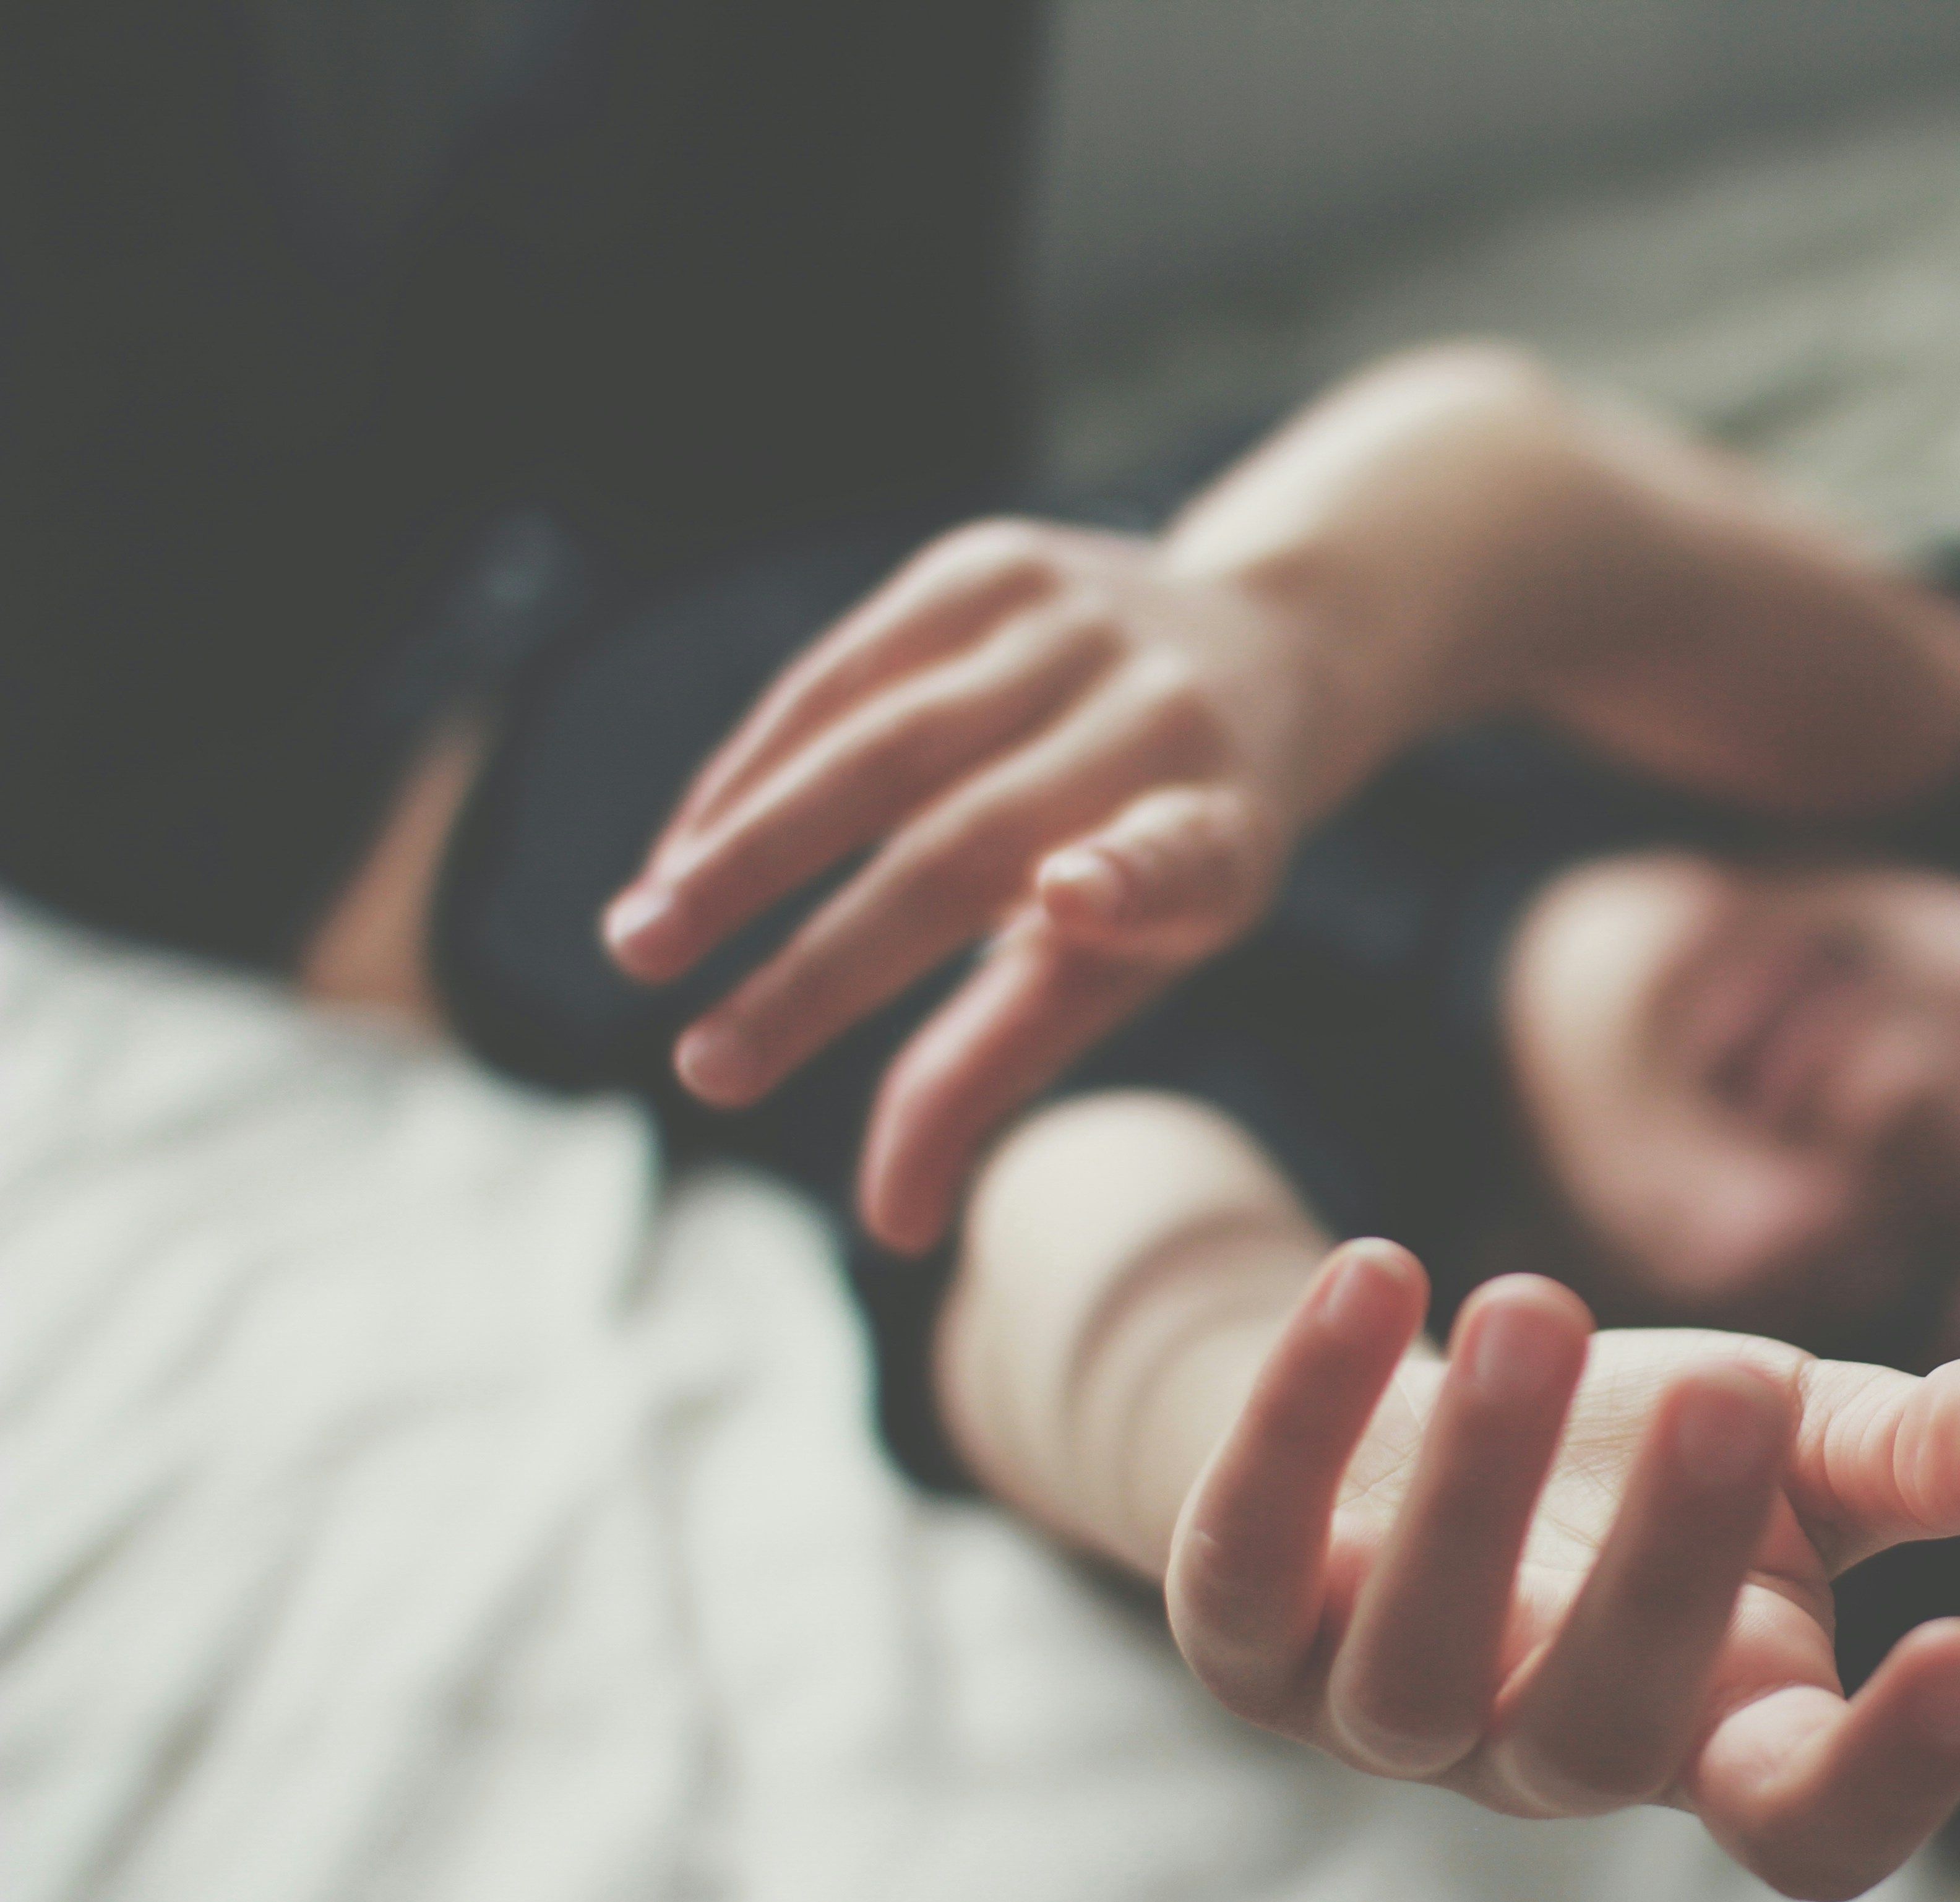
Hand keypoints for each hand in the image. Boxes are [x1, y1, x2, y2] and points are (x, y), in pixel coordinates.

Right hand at [597, 519, 1347, 1251]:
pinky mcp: (992, 563)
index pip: (1184, 859)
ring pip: (880, 741)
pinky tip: (684, 849)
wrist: (1258, 644)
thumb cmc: (1161, 857)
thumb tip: (889, 1223)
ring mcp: (1074, 624)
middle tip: (699, 1058)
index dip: (1131, 882)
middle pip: (968, 836)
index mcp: (1226, 829)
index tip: (1070, 900)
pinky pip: (841, 674)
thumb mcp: (1121, 965)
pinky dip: (752, 768)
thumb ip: (1000, 1070)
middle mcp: (1161, 717)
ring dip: (746, 846)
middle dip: (822, 956)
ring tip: (644, 939)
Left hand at [1170, 1239, 1959, 1901]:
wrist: (1414, 1430)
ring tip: (1534, 1303)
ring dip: (1476, 1485)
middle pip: (1606, 1732)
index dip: (1892, 1775)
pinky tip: (1372, 1271)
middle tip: (1728, 1391)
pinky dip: (1296, 1420)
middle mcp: (1542, 1754)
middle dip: (1668, 1566)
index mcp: (1709, 1733)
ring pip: (1415, 1663)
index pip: (1809, 1829)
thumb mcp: (1791, 1434)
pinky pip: (1242, 1553)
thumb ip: (1905, 1445)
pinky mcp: (1240, 1631)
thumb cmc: (1636, 1456)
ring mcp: (1377, 1713)